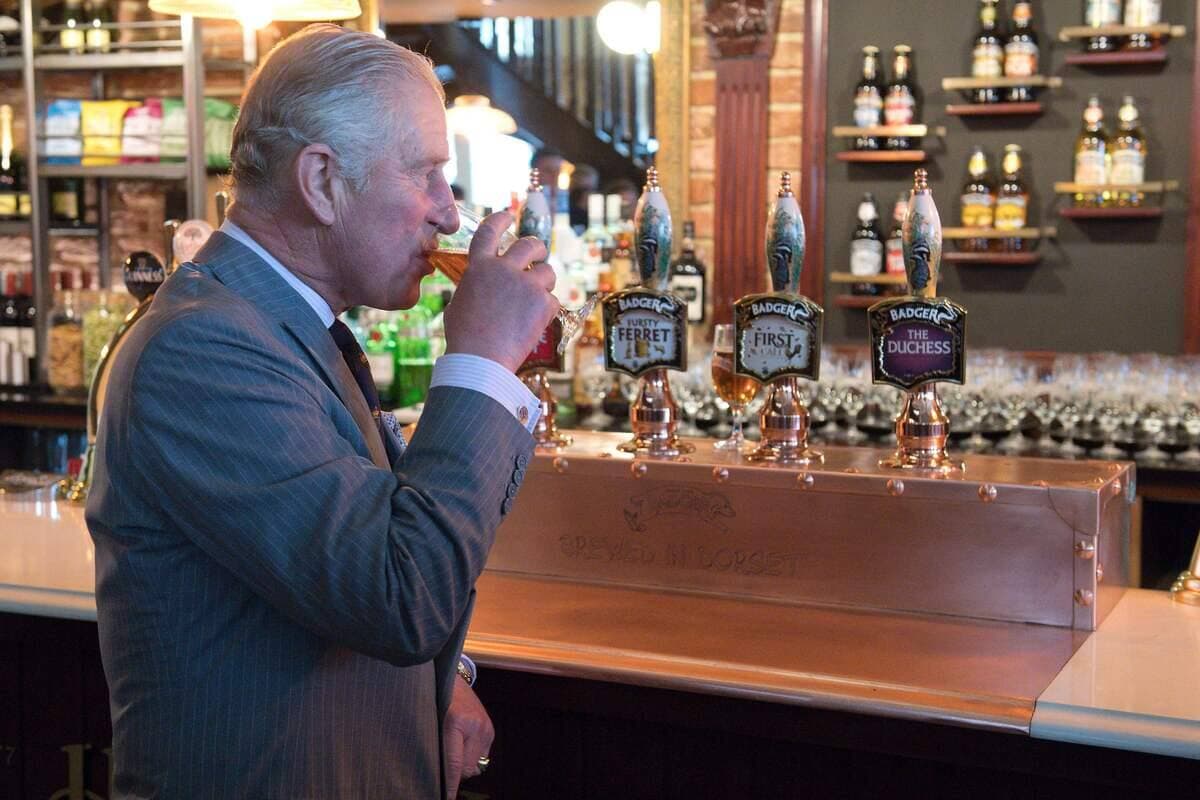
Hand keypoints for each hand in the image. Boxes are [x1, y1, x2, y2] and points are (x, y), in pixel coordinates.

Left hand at [442, 678, 494, 799]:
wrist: (452, 678)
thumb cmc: (436, 700)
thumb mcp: (431, 721)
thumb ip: (437, 747)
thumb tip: (439, 774)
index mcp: (456, 722)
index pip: (455, 765)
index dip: (450, 785)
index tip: (447, 797)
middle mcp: (475, 726)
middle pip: (466, 769)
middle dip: (455, 771)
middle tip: (442, 761)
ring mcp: (486, 728)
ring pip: (475, 765)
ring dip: (464, 763)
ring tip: (453, 748)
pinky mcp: (491, 729)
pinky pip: (481, 756)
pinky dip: (471, 755)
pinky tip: (462, 742)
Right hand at [443, 210, 558, 372]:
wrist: (481, 359)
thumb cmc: (464, 337)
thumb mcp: (459, 304)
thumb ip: (473, 288)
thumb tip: (480, 287)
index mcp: (479, 267)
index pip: (490, 231)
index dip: (500, 220)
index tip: (508, 215)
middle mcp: (504, 269)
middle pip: (530, 245)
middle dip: (538, 248)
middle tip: (539, 255)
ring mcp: (526, 284)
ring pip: (548, 272)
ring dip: (545, 283)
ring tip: (536, 300)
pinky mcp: (543, 302)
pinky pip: (553, 300)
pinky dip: (547, 310)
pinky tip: (536, 322)